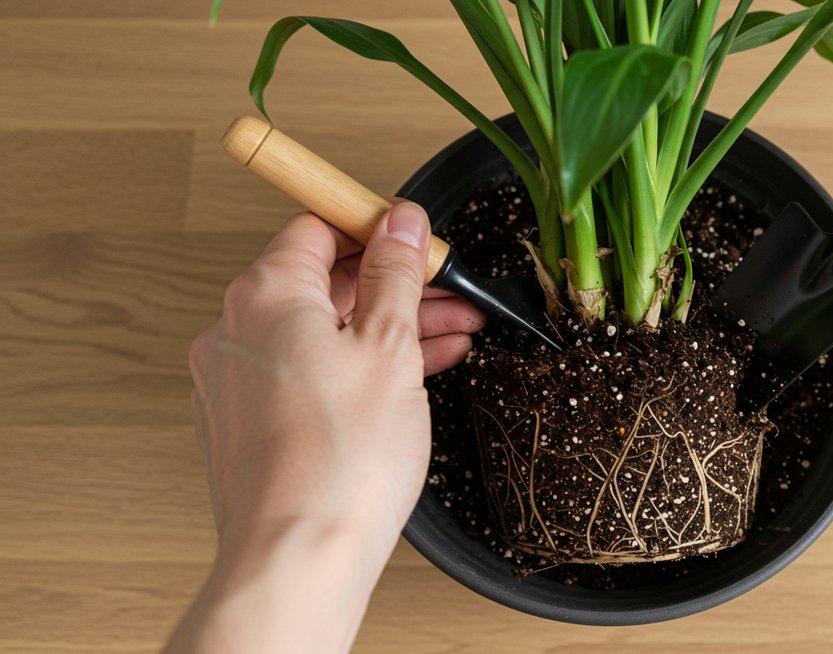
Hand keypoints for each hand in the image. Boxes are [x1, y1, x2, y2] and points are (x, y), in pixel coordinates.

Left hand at [167, 201, 484, 652]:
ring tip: (450, 337)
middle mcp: (236, 332)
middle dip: (395, 285)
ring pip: (321, 332)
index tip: (417, 238)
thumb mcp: (390, 345)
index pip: (317, 227)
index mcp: (264, 296)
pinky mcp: (247, 427)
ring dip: (386, 328)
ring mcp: (236, 382)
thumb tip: (400, 222)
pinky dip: (357, 368)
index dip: (375, 226)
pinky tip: (409, 377)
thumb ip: (395, 274)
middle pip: (323, 282)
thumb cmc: (340, 460)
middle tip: (448, 293)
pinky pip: (308, 374)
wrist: (300, 555)